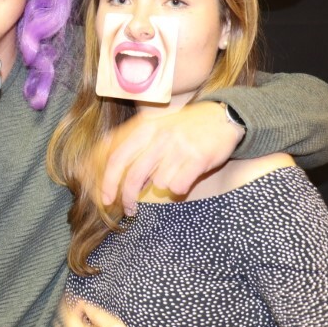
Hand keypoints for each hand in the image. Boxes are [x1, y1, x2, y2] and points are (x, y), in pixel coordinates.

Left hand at [97, 100, 242, 215]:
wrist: (221, 117)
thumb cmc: (183, 126)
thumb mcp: (154, 126)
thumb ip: (132, 144)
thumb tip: (110, 170)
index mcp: (144, 128)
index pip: (117, 158)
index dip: (107, 182)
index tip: (106, 199)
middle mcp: (159, 136)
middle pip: (132, 176)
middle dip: (127, 197)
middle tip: (128, 209)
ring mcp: (179, 147)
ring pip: (158, 183)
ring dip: (162, 186)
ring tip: (172, 175)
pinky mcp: (198, 158)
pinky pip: (178, 186)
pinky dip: (179, 187)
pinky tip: (185, 178)